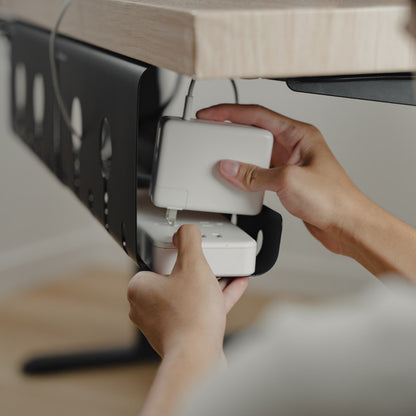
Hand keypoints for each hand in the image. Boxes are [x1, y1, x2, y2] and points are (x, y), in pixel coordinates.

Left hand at [127, 224, 248, 359]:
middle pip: (176, 278)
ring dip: (209, 283)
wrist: (199, 356)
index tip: (191, 253)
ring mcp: (164, 322)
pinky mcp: (182, 333)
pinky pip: (199, 308)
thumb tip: (186, 229)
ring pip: (189, 294)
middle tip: (212, 261)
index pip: (157, 262)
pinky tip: (235, 286)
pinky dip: (215, 297)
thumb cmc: (190, 315)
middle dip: (198, 269)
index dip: (177, 255)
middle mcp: (147, 307)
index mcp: (140, 288)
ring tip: (228, 271)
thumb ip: (189, 240)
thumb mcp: (193, 264)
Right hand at [197, 104, 365, 255]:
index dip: (229, 112)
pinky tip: (238, 179)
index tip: (210, 114)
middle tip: (211, 133)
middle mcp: (294, 146)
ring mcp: (289, 163)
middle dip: (231, 132)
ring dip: (238, 156)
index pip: (257, 114)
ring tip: (221, 159)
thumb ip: (255, 174)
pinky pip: (259, 172)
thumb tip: (230, 168)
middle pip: (254, 131)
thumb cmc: (334, 198)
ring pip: (256, 153)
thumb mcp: (288, 180)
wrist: (345, 225)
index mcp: (299, 134)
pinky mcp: (285, 181)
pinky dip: (246, 174)